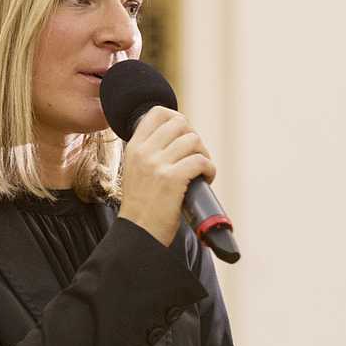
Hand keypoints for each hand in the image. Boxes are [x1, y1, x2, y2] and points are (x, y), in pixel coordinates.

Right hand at [116, 106, 216, 246]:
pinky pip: (201, 161)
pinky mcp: (172, 179)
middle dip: (194, 138)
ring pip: (194, 140)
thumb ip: (151, 153)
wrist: (138, 233)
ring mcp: (157, 164)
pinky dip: (210, 169)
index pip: (158, 112)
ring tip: (201, 171)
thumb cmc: (143, 206)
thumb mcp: (136, 171)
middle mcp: (144, 152)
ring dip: (204, 155)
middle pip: (181, 123)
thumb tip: (179, 138)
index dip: (178, 119)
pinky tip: (206, 179)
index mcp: (135, 147)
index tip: (185, 136)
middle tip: (196, 157)